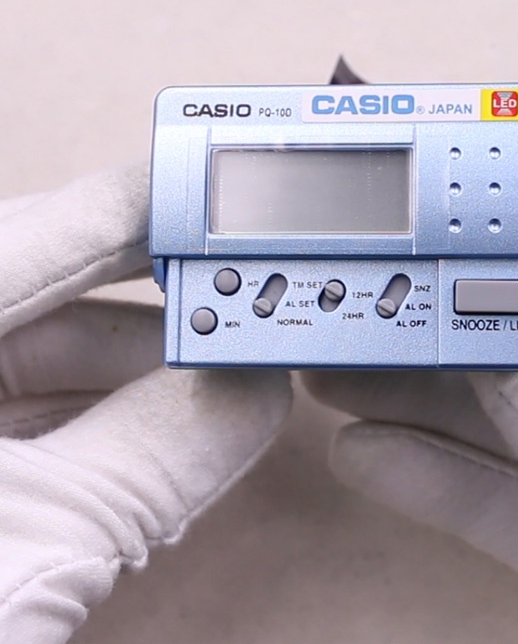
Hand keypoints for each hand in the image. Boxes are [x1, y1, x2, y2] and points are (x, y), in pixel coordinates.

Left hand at [0, 164, 290, 643]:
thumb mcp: (31, 549)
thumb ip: (160, 452)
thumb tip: (258, 389)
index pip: (39, 230)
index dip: (140, 206)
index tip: (222, 198)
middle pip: (48, 291)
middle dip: (156, 307)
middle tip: (240, 311)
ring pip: (43, 359)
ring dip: (140, 380)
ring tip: (220, 397)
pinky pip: (30, 416)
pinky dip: (101, 427)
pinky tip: (162, 448)